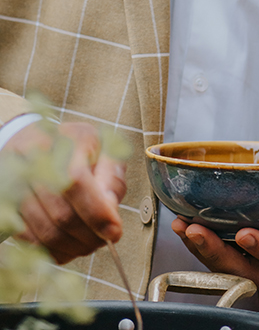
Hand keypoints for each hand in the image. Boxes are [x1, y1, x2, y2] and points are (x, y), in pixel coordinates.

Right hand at [5, 120, 125, 263]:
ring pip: (45, 232)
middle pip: (61, 213)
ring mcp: (15, 184)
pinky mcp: (6, 206)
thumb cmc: (76, 148)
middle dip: (89, 236)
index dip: (95, 212)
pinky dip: (53, 251)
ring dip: (73, 247)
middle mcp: (35, 160)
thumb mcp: (103, 149)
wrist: (33, 142)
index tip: (114, 232)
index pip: (75, 181)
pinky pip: (29, 240)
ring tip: (89, 243)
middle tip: (104, 241)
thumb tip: (110, 210)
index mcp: (65, 140)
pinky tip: (69, 245)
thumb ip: (112, 175)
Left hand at [171, 192, 258, 292]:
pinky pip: (228, 260)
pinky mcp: (257, 262)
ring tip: (183, 227)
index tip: (244, 233)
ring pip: (232, 268)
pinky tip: (189, 227)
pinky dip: (207, 247)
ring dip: (205, 251)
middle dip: (218, 252)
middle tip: (195, 230)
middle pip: (247, 270)